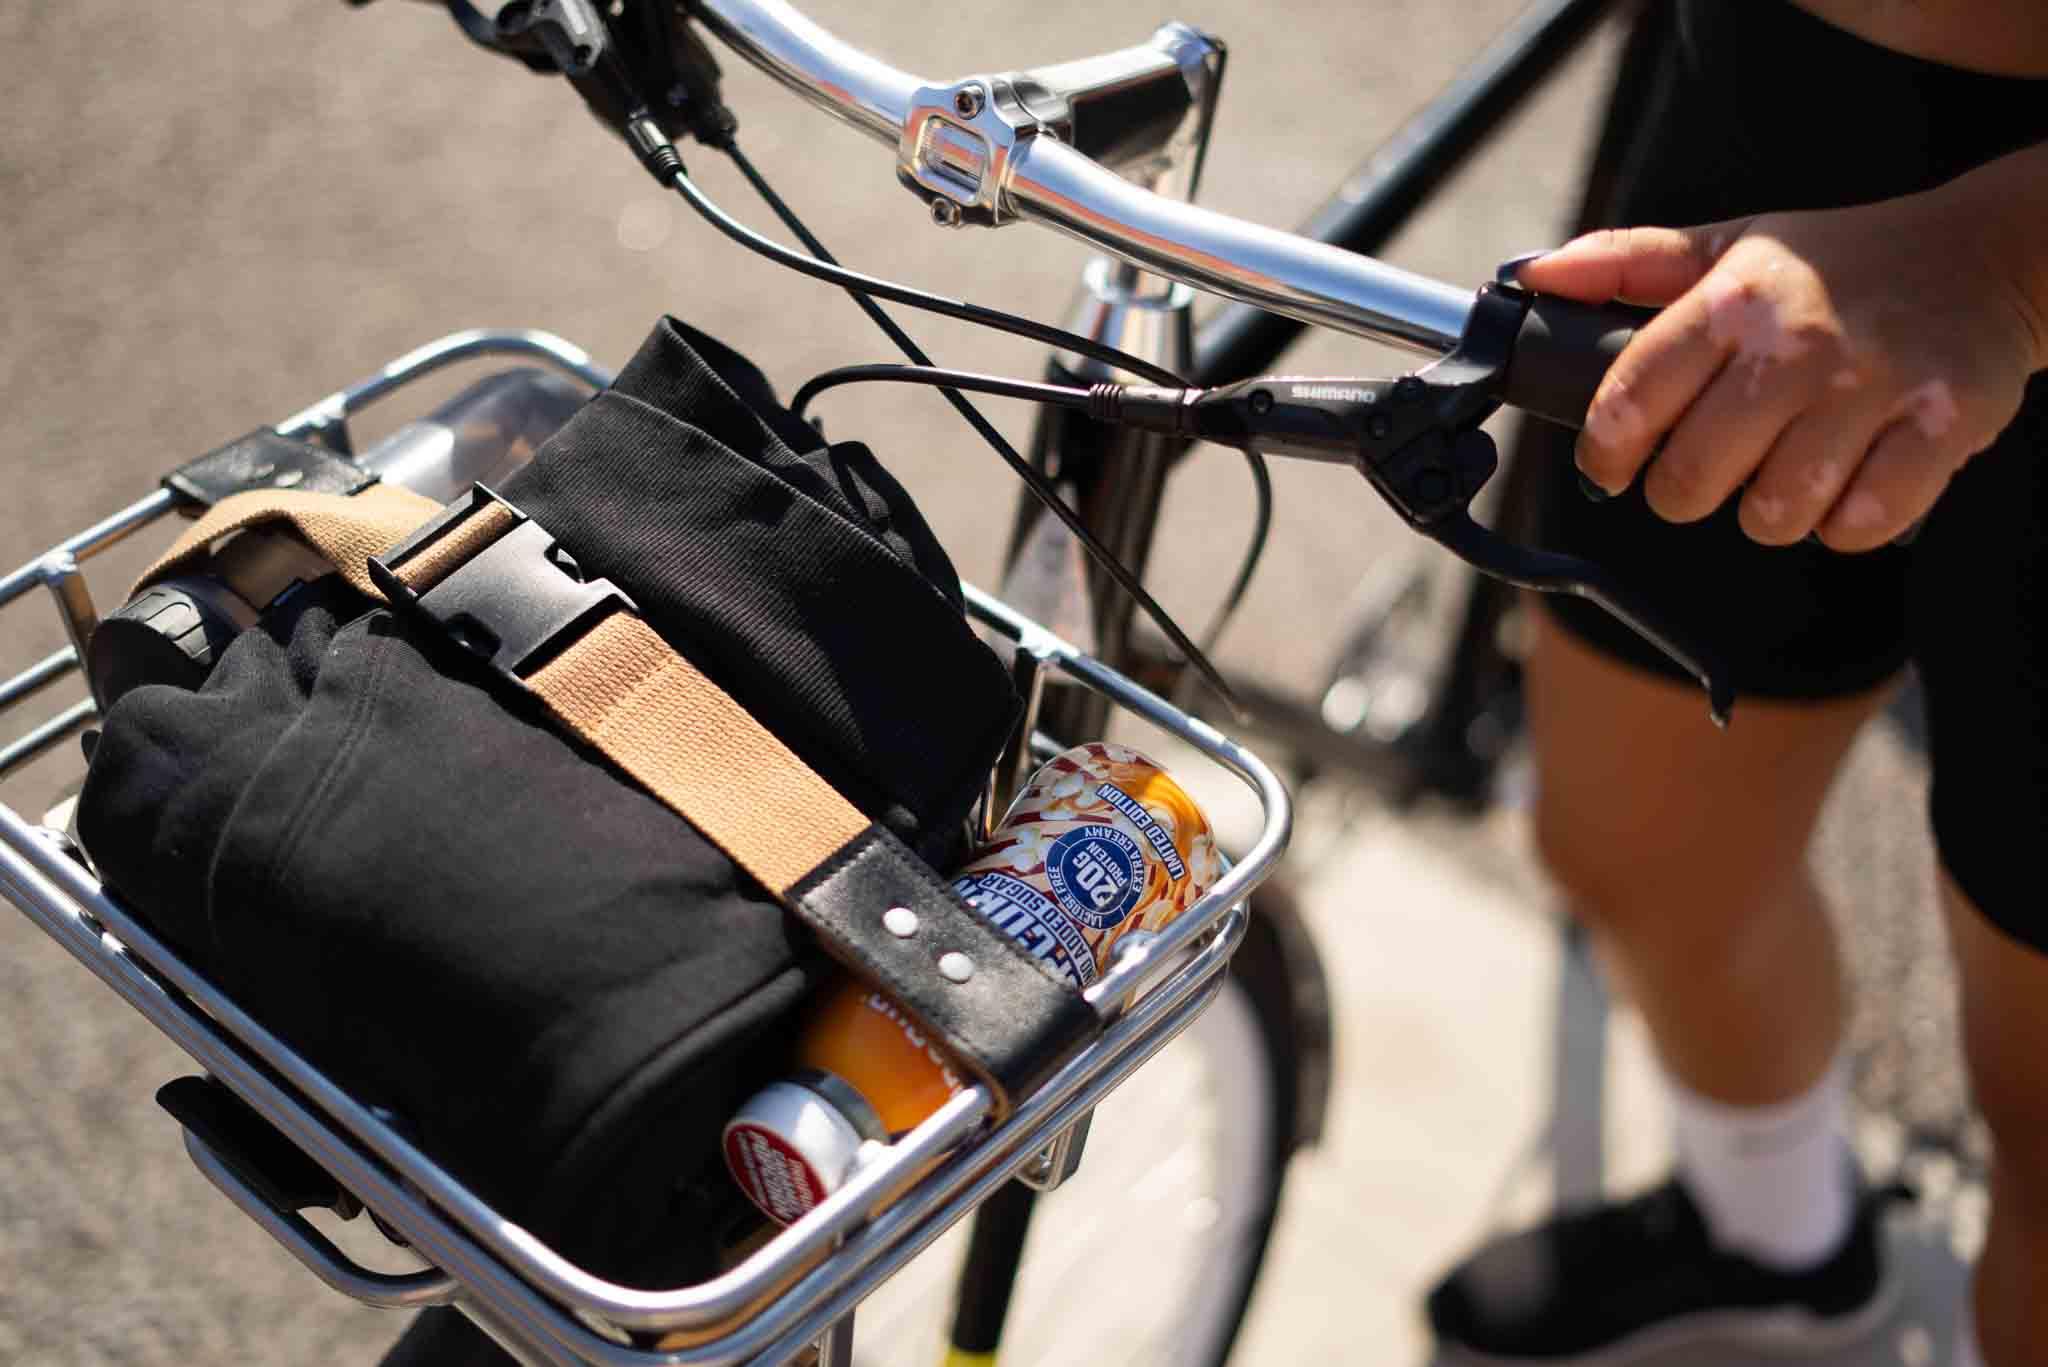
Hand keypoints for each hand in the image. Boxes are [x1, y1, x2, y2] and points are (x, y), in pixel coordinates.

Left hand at [1520, 184, 2044, 549]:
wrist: (1988, 256)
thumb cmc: (1842, 262)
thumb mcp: (1732, 244)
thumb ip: (1626, 262)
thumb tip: (1531, 275)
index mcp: (1732, 298)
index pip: (1627, 402)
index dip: (1604, 455)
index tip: (1612, 466)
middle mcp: (1795, 343)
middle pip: (1690, 479)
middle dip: (1684, 494)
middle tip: (1706, 474)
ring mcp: (1869, 387)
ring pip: (1772, 513)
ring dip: (1769, 512)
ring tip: (1785, 471)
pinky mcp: (1939, 430)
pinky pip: (1856, 525)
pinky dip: (1844, 523)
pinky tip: (1848, 483)